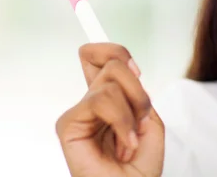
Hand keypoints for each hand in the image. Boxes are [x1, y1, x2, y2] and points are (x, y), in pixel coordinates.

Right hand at [56, 43, 164, 176]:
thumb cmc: (141, 167)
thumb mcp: (149, 119)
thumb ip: (136, 90)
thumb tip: (123, 65)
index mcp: (110, 98)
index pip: (101, 56)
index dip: (115, 51)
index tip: (137, 68)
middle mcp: (93, 101)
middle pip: (111, 61)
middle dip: (137, 89)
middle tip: (142, 116)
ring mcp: (79, 111)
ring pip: (110, 81)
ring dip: (132, 111)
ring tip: (131, 139)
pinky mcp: (68, 124)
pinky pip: (100, 100)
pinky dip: (121, 121)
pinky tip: (123, 144)